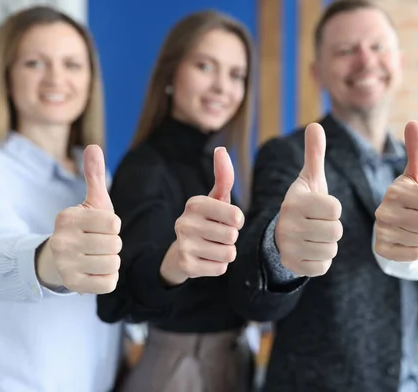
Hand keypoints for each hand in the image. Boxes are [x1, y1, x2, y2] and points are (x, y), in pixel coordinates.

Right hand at [37, 145, 121, 293]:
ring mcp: (66, 265)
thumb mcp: (91, 202)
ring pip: (114, 264)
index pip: (113, 222)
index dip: (113, 226)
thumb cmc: (85, 227)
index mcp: (67, 218)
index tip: (101, 226)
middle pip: (115, 245)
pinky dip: (109, 278)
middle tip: (98, 243)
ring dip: (111, 261)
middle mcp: (62, 241)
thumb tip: (94, 146)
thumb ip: (94, 176)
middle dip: (113, 244)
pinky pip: (109, 283)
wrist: (60, 258)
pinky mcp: (73, 285)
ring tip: (97, 256)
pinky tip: (96, 271)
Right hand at [160, 147, 244, 285]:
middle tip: (216, 236)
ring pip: (229, 254)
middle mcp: (184, 222)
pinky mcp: (186, 266)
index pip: (237, 216)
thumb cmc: (206, 221)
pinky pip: (221, 268)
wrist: (180, 254)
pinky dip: (218, 266)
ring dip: (226, 253)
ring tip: (211, 247)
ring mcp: (183, 245)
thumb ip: (223, 176)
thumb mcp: (215, 199)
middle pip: (233, 236)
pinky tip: (205, 259)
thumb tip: (221, 149)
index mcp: (195, 203)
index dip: (236, 221)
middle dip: (231, 238)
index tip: (225, 220)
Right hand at [275, 123, 342, 276]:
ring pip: (331, 249)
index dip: (333, 208)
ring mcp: (289, 247)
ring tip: (315, 236)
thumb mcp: (309, 180)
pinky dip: (322, 260)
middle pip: (335, 230)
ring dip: (328, 243)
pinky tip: (311, 250)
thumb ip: (314, 154)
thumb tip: (315, 125)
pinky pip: (323, 266)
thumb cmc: (304, 204)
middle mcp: (288, 225)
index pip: (334, 208)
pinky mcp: (293, 265)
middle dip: (332, 227)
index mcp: (294, 202)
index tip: (320, 207)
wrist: (282, 234)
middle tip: (319, 223)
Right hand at [374, 121, 417, 260]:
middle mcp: (384, 210)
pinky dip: (417, 251)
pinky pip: (415, 255)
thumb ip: (417, 151)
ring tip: (416, 231)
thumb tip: (412, 122)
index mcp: (395, 190)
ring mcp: (381, 231)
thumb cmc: (413, 200)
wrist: (398, 228)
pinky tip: (408, 243)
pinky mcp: (382, 250)